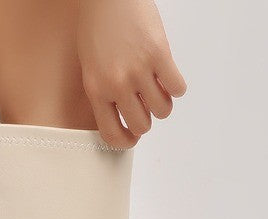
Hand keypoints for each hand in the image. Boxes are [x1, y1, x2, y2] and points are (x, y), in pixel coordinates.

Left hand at [78, 0, 185, 147]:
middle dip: (147, 120)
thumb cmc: (97, 27)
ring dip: (164, 104)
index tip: (132, 138)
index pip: (112, 133)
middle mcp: (117, 85)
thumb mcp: (90, 67)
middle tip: (146, 107)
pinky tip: (168, 76)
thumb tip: (123, 115)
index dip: (126, 141)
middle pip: (141, 125)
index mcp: (96, 91)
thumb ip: (104, 93)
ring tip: (158, 89)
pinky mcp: (159, 54)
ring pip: (162, 110)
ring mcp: (139, 70)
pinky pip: (177, 87)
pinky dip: (177, 86)